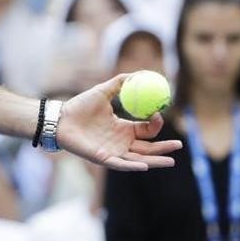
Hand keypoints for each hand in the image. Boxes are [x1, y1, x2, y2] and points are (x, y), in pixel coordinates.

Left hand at [55, 74, 181, 170]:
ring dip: (155, 160)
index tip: (159, 114)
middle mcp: (121, 142)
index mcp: (123, 128)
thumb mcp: (103, 91)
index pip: (146, 130)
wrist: (61, 118)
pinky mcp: (103, 159)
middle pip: (148, 148)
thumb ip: (120, 82)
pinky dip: (133, 167)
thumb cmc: (80, 106)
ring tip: (172, 161)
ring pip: (139, 159)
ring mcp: (113, 152)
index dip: (155, 124)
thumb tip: (139, 73)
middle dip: (164, 148)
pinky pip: (121, 164)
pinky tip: (145, 166)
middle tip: (179, 146)